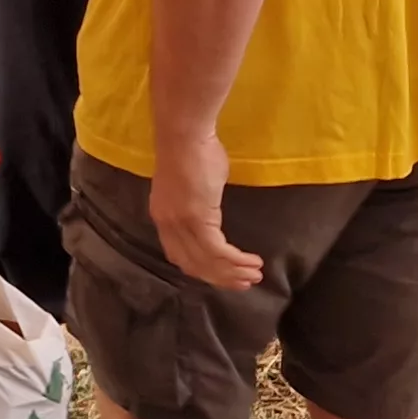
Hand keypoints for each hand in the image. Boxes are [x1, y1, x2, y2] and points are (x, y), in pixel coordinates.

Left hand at [145, 131, 265, 289]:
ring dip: (233, 272)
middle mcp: (168, 225)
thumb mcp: (193, 184)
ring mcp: (181, 224)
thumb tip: (210, 209)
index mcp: (163, 217)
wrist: (185, 134)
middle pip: (194, 265)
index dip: (202, 269)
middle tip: (243, 284)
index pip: (179, 255)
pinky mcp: (198, 220)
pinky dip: (236, 261)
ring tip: (254, 276)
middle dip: (220, 278)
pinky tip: (252, 262)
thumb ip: (199, 204)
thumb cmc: (194, 150)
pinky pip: (218, 251)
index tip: (222, 275)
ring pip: (208, 262)